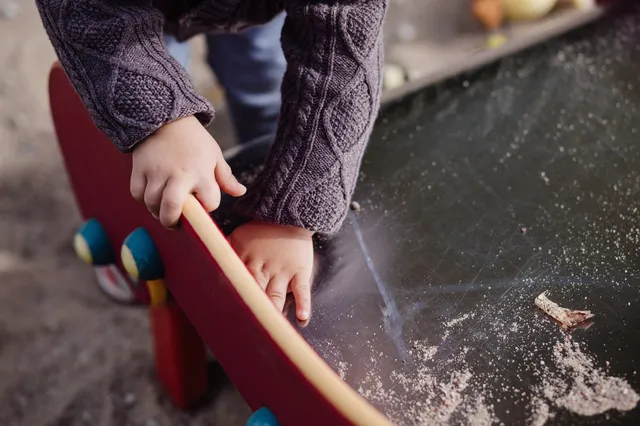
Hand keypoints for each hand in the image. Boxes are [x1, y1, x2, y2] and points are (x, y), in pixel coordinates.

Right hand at [130, 116, 245, 227]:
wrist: (164, 117)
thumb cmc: (194, 139)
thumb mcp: (214, 155)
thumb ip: (226, 177)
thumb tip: (240, 192)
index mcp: (201, 173)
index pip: (209, 203)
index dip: (208, 205)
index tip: (204, 201)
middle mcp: (178, 175)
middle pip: (172, 208)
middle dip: (172, 222)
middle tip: (175, 223)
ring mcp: (156, 172)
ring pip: (152, 204)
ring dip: (158, 212)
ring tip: (164, 210)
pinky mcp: (139, 169)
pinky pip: (137, 194)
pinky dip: (143, 200)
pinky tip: (152, 197)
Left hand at [229, 221, 313, 320]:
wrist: (289, 215)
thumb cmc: (261, 231)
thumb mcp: (238, 237)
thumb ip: (224, 253)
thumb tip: (206, 266)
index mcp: (245, 260)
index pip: (235, 283)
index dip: (230, 300)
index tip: (224, 316)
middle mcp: (263, 267)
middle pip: (254, 293)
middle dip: (250, 310)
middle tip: (245, 329)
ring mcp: (282, 270)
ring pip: (276, 295)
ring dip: (273, 310)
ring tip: (270, 326)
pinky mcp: (300, 270)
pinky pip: (302, 289)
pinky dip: (303, 303)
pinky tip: (302, 316)